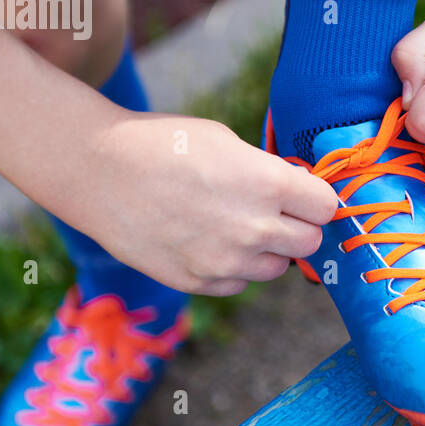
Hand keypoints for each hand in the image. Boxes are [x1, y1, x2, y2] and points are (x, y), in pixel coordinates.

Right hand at [62, 113, 338, 295]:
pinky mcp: (198, 282)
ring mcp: (225, 261)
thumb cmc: (163, 144)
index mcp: (268, 184)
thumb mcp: (228, 142)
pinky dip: (234, 268)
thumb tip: (298, 191)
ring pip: (277, 268)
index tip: (303, 194)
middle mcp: (254, 228)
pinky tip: (209, 240)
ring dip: (267, 250)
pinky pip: (238, 283)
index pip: (327, 207)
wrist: (97, 170)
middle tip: (275, 210)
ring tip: (236, 224)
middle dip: (298, 225)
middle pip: (310, 242)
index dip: (316, 198)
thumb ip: (269, 172)